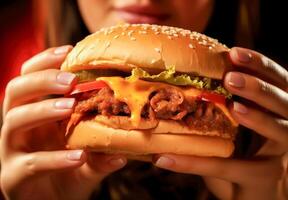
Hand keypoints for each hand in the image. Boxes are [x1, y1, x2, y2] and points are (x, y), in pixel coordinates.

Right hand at [0, 46, 126, 199]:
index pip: (30, 78)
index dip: (45, 62)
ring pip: (15, 120)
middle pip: (15, 91)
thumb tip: (131, 141)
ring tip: (70, 106)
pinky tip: (78, 156)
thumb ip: (104, 146)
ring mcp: (12, 151)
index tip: (69, 50)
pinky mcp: (13, 176)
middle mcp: (20, 128)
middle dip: (42, 80)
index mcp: (36, 114)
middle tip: (71, 80)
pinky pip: (31, 162)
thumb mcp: (90, 155)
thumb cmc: (70, 173)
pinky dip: (55, 157)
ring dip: (43, 109)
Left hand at [153, 47, 287, 199]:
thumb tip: (178, 88)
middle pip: (285, 103)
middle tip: (232, 76)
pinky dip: (195, 163)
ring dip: (257, 117)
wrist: (252, 196)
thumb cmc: (239, 156)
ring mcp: (278, 157)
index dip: (261, 66)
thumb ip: (217, 111)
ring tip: (234, 106)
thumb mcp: (232, 130)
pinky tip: (165, 159)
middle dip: (260, 87)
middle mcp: (285, 130)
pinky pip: (230, 168)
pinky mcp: (261, 179)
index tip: (235, 52)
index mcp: (277, 112)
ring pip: (278, 131)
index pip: (278, 83)